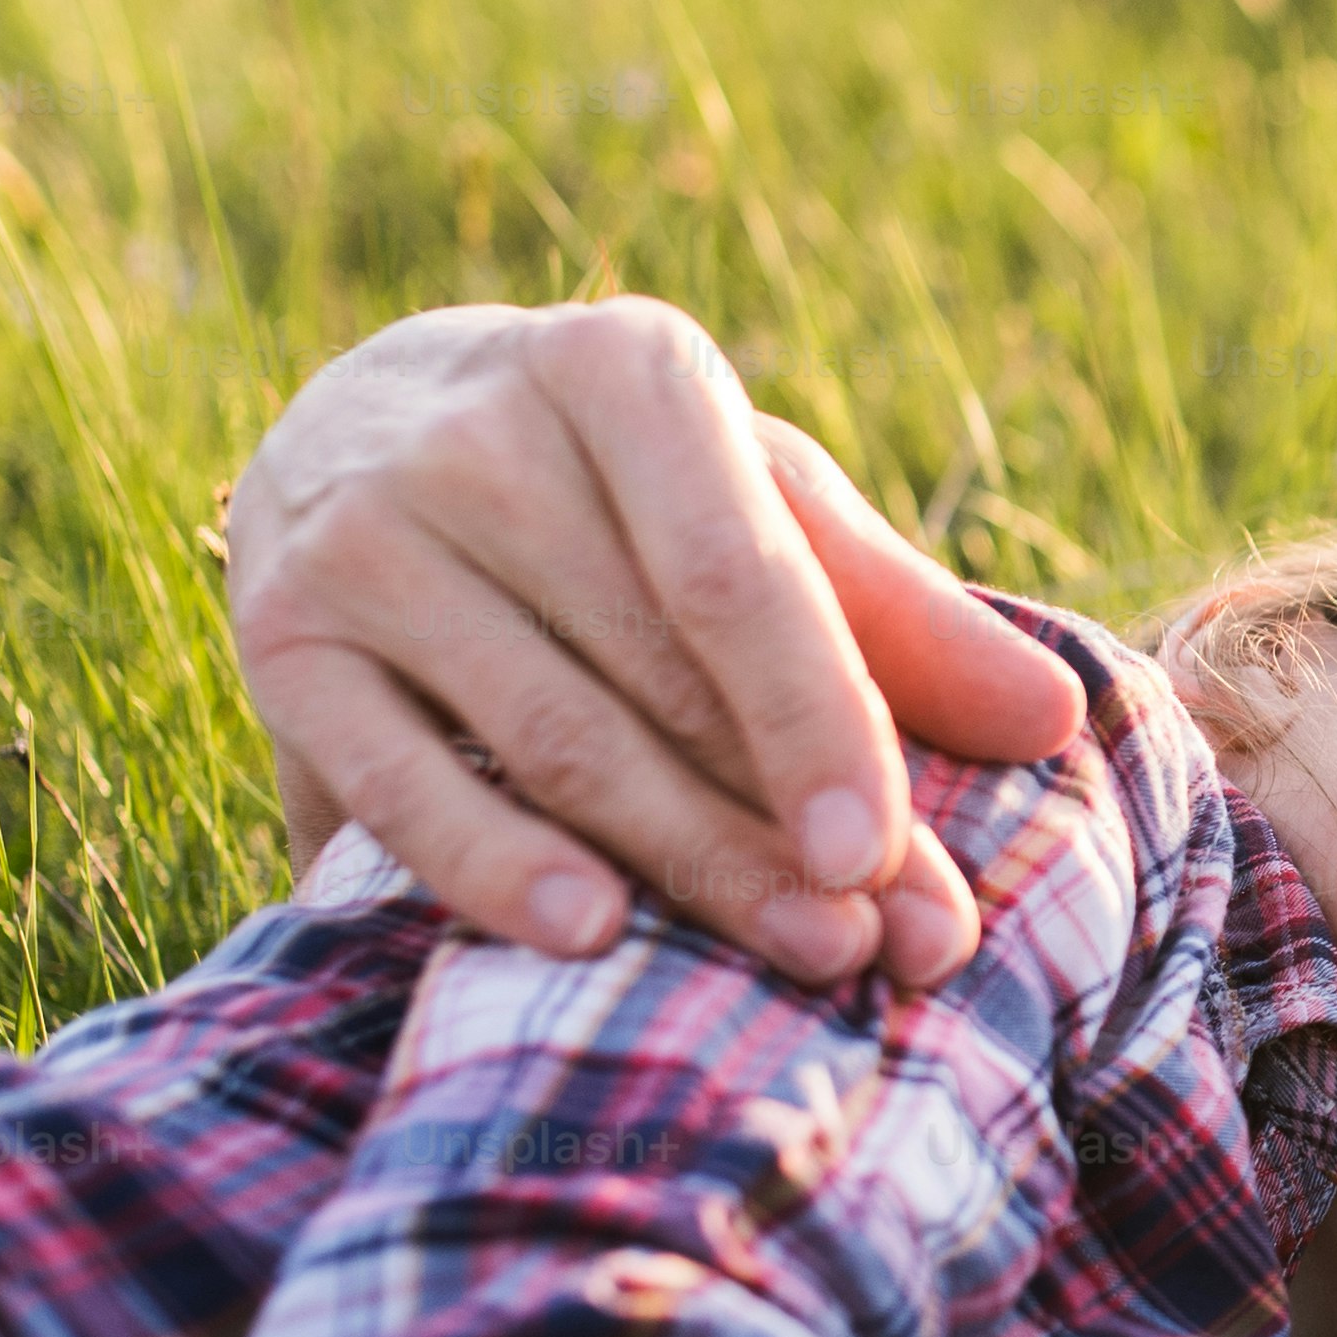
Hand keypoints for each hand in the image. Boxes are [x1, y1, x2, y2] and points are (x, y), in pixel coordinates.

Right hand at [220, 300, 1082, 984]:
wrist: (362, 430)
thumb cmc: (625, 492)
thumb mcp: (764, 505)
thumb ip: (901, 613)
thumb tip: (1053, 721)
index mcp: (626, 372)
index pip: (738, 571)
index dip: (821, 720)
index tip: (892, 856)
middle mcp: (476, 434)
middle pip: (657, 675)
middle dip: (780, 827)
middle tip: (888, 951)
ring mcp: (364, 539)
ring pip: (550, 740)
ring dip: (681, 869)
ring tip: (803, 963)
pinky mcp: (283, 644)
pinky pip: (401, 784)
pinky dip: (495, 869)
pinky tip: (589, 939)